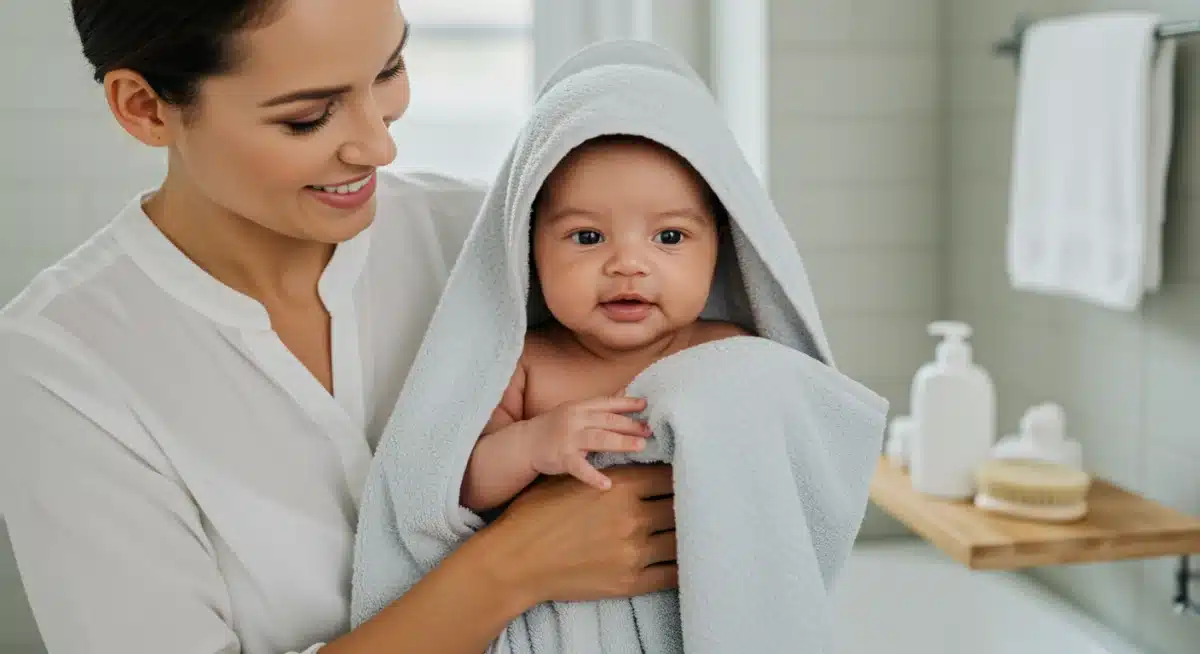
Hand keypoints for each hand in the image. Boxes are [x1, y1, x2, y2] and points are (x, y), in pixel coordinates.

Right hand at [483, 464, 676, 605]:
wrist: (515, 561)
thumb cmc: (536, 516)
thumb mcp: (571, 481)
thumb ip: (608, 475)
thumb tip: (637, 468)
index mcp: (621, 486)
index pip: (669, 476)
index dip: (676, 477)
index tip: (680, 479)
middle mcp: (633, 516)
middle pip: (679, 504)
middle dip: (684, 502)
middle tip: (689, 502)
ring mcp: (634, 551)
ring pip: (680, 538)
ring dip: (684, 532)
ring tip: (688, 529)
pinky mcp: (631, 581)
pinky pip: (672, 573)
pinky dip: (681, 564)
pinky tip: (683, 559)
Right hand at [525, 396, 651, 489]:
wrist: (525, 442)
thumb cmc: (554, 427)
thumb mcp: (573, 411)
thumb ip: (595, 410)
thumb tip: (623, 399)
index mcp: (579, 407)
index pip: (606, 403)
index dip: (626, 403)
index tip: (645, 404)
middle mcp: (575, 420)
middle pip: (607, 421)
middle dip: (630, 425)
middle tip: (649, 430)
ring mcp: (568, 438)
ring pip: (598, 439)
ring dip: (621, 442)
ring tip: (640, 446)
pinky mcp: (562, 458)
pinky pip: (580, 467)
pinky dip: (593, 476)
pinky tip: (606, 484)